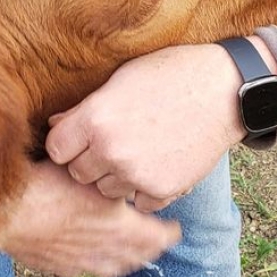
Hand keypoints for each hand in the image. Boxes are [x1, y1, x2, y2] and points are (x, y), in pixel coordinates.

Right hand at [0, 160, 179, 276]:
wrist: (5, 212)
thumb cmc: (43, 183)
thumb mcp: (83, 167)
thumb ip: (105, 169)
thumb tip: (121, 157)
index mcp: (116, 224)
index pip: (153, 235)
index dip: (167, 233)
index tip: (176, 229)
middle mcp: (103, 248)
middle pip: (136, 256)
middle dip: (151, 250)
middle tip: (161, 244)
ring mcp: (79, 262)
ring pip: (113, 268)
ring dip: (128, 262)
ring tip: (135, 257)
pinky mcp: (57, 266)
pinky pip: (86, 272)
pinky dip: (99, 267)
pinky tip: (97, 262)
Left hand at [46, 40, 276, 211]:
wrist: (223, 89)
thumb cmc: (170, 74)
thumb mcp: (122, 79)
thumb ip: (84, 107)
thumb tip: (53, 125)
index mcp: (95, 118)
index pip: (55, 149)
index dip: (67, 141)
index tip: (81, 134)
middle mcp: (111, 150)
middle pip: (78, 173)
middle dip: (89, 160)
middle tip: (113, 141)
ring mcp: (137, 174)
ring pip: (106, 190)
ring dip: (116, 176)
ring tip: (139, 149)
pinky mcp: (162, 190)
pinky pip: (138, 202)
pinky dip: (146, 188)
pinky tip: (159, 162)